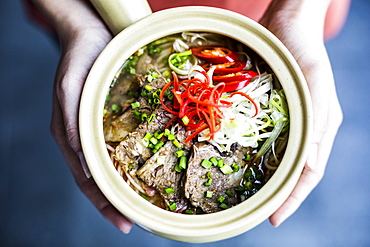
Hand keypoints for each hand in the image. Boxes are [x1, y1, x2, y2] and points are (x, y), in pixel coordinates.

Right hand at [33, 0, 132, 232]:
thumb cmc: (78, 58)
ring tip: (142, 203)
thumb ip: (72, 121)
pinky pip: (120, 147)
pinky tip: (143, 171)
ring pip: (110, 166)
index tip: (124, 221)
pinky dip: (131, 164)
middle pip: (98, 178)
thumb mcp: (70, 88)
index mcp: (69, 135)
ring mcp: (96, 130)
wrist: (91, 35)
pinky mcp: (110, 120)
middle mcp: (83, 137)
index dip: (103, 202)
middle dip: (116, 202)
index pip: (86, 178)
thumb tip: (80, 155)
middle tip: (136, 220)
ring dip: (124, 187)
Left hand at [259, 0, 342, 225]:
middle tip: (256, 212)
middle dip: (276, 194)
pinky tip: (233, 159)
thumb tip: (311, 161)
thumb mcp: (315, 81)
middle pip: (290, 169)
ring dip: (261, 176)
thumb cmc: (303, 48)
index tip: (273, 219)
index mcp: (319, 126)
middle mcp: (302, 127)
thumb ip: (317, 119)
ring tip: (243, 193)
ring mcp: (284, 118)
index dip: (293, 198)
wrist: (285, 21)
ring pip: (273, 156)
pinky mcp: (266, 108)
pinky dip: (248, 151)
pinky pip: (257, 136)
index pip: (308, 172)